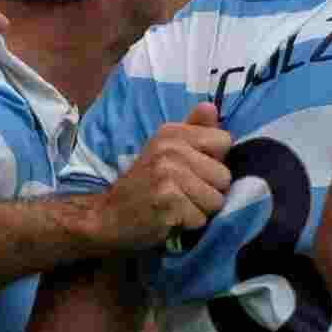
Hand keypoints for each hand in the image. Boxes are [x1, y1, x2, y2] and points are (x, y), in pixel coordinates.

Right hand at [92, 104, 233, 253]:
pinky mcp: (168, 202)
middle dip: (209, 191)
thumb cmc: (144, 184)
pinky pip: (201, 218)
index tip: (192, 169)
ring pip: (216, 200)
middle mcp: (169, 149)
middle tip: (182, 193)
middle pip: (224, 176)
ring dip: (200, 210)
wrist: (107, 216)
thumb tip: (210, 106)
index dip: (214, 161)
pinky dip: (189, 224)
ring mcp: (167, 175)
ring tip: (177, 206)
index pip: (224, 141)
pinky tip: (170, 218)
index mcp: (171, 133)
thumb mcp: (165, 150)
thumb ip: (193, 130)